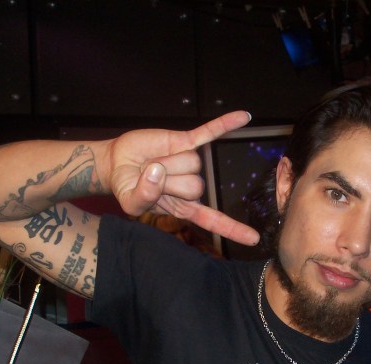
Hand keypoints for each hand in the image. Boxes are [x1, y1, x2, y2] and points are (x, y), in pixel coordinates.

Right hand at [106, 111, 259, 246]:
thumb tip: (157, 173)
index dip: (232, 229)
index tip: (254, 239)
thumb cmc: (126, 187)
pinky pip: (209, 132)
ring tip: (152, 163)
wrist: (116, 162)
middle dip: (169, 181)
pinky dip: (225, 124)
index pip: (212, 220)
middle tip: (150, 177)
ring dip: (168, 162)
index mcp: (183, 207)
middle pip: (196, 186)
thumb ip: (143, 197)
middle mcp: (191, 186)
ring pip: (193, 164)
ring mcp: (191, 162)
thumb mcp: (130, 203)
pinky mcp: (185, 141)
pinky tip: (243, 117)